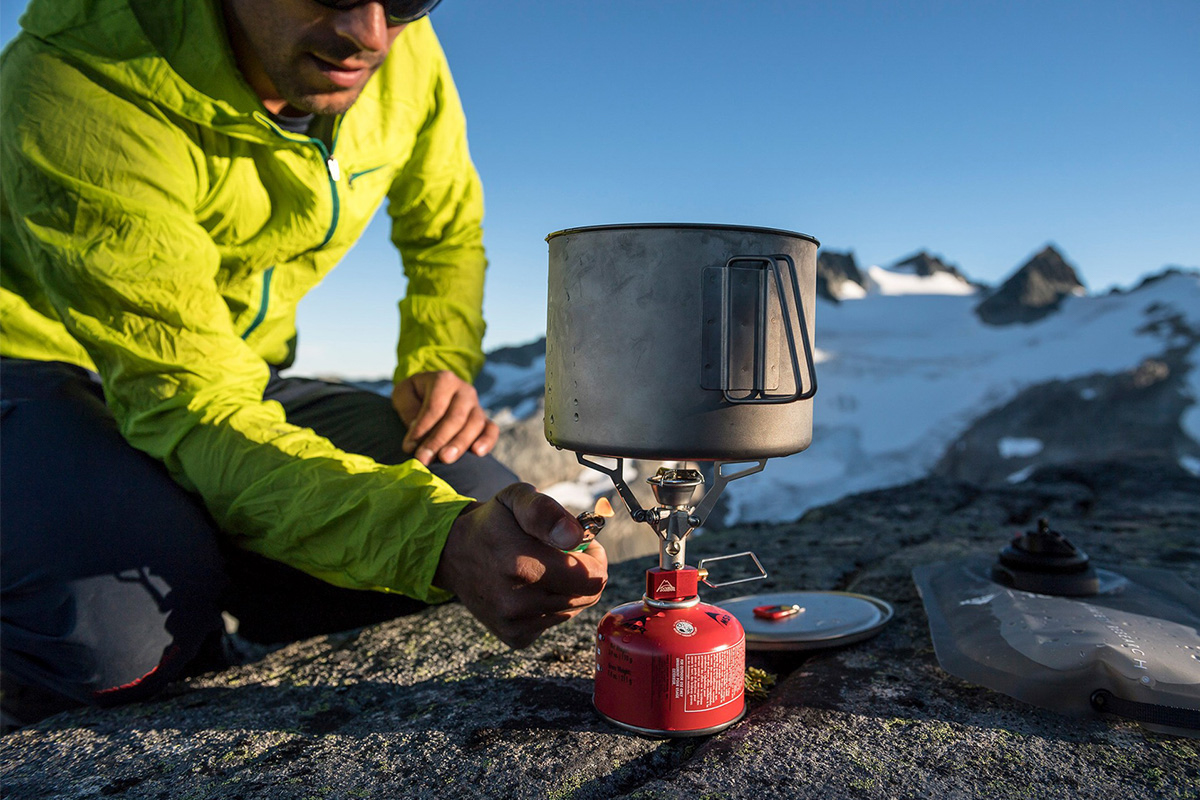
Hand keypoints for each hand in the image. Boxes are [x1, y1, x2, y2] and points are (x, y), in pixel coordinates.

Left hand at [392, 371, 499, 464]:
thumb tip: (417, 431)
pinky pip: (492, 430)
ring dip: (460, 444)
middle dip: (438, 440)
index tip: (409, 447)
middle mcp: (464, 390)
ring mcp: (477, 405)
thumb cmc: (415, 395)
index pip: (435, 407)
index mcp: (444, 380)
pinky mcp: (485, 419)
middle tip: (424, 459)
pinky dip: (487, 441)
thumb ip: (408, 410)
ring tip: (445, 459)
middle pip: (455, 417)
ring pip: (474, 424)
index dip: (422, 428)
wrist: (432, 392)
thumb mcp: (403, 394)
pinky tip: (477, 453)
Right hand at [434, 483, 608, 648]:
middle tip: (563, 553)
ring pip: (574, 608)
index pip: (592, 577)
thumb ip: (547, 512)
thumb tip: (575, 537)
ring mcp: (516, 623)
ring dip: (568, 588)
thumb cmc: (492, 523)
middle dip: (584, 572)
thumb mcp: (517, 499)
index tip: (582, 544)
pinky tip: (531, 587)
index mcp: (521, 564)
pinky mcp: (515, 637)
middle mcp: (518, 601)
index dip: (596, 558)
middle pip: (588, 595)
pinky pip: (555, 622)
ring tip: (543, 567)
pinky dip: (552, 605)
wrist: (453, 553)